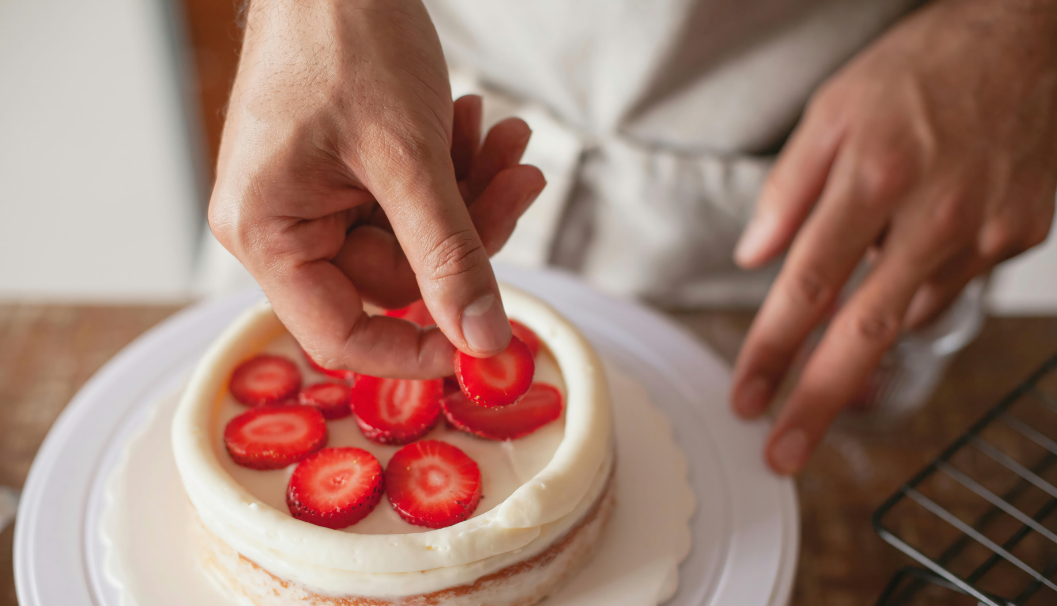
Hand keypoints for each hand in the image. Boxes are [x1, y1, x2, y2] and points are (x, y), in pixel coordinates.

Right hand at [209, 0, 545, 378]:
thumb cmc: (345, 40)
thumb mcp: (408, 158)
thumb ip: (450, 256)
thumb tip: (483, 339)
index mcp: (267, 233)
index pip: (341, 334)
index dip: (418, 348)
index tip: (486, 339)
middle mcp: (279, 224)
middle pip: (395, 276)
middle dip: (470, 230)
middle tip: (521, 183)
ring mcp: (311, 196)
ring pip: (414, 235)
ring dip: (471, 193)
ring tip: (509, 140)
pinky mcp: (341, 171)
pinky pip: (408, 198)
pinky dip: (451, 169)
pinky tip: (478, 124)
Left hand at [731, 0, 1056, 473]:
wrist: (1025, 37)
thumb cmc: (920, 69)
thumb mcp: (832, 110)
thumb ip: (788, 189)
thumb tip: (754, 256)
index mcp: (875, 177)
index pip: (808, 285)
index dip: (772, 349)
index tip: (747, 396)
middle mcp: (934, 215)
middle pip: (864, 332)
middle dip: (816, 402)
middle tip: (782, 452)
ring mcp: (985, 231)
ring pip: (907, 314)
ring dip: (864, 336)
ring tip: (838, 333)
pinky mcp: (1018, 236)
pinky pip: (949, 288)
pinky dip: (913, 291)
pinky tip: (902, 267)